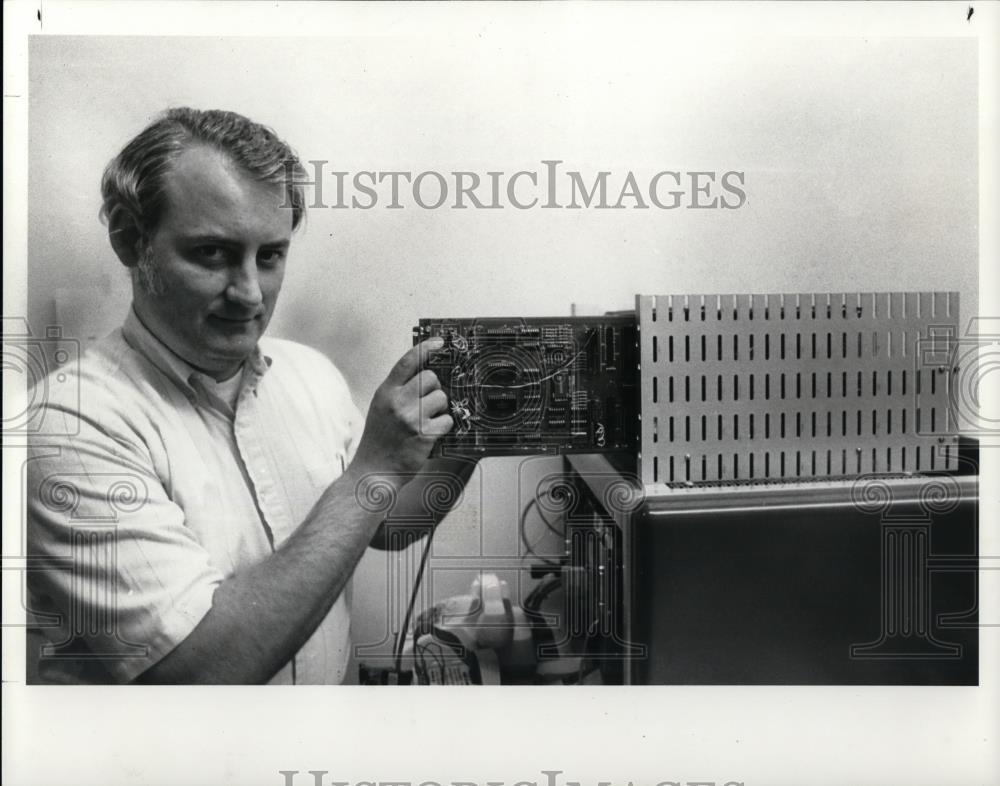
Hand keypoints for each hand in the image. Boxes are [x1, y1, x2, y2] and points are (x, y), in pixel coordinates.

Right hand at [351, 338, 453, 478]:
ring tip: (427, 421)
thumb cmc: (379, 440)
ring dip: (440, 409)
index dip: (425, 348)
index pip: (407, 361)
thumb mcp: (381, 408)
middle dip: (434, 388)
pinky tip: (431, 433)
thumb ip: (398, 390)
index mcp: (385, 392)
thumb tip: (423, 374)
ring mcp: (411, 417)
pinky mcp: (425, 433)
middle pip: (430, 377)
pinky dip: (444, 426)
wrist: (374, 471)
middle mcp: (397, 402)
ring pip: (442, 398)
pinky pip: (448, 419)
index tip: (439, 343)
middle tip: (427, 403)